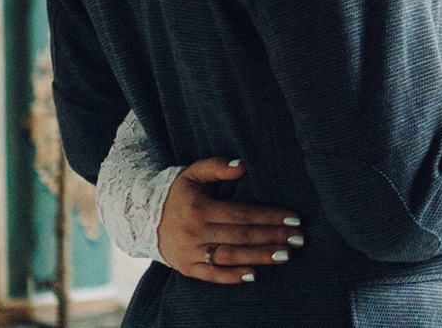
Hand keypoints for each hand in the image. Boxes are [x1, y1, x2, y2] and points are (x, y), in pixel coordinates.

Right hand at [156, 158, 301, 284]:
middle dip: (272, 237)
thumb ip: (217, 167)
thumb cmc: (179, 192)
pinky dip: (231, 277)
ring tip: (285, 255)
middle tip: (299, 239)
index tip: (295, 218)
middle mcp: (195, 232)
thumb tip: (243, 165)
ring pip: (229, 256)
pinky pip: (211, 275)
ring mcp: (190, 252)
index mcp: (200, 208)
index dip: (269, 216)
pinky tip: (253, 275)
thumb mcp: (195, 172)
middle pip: (241, 236)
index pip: (242, 214)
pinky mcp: (186, 268)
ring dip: (259, 257)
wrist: (142, 218)